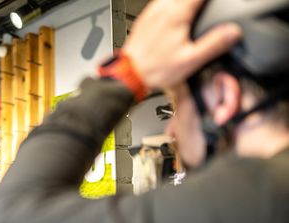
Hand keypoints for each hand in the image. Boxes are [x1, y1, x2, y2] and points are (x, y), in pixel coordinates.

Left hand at [123, 0, 241, 89]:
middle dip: (198, 1)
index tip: (217, 2)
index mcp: (177, 14)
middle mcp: (163, 8)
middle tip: (207, 6)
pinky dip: (174, 4)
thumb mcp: (191, 60)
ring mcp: (152, 12)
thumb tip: (233, 32)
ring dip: (186, 2)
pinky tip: (178, 11)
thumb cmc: (155, 69)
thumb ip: (214, 44)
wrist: (128, 75)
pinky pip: (162, 2)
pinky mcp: (145, 18)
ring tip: (196, 8)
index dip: (211, 0)